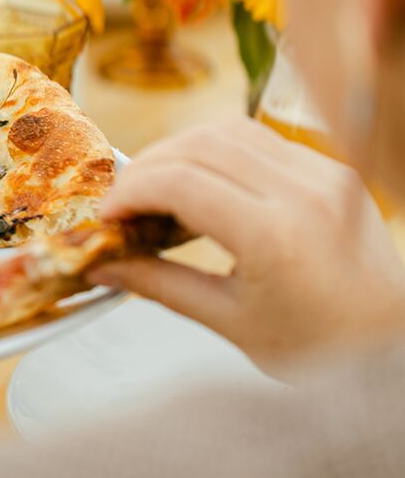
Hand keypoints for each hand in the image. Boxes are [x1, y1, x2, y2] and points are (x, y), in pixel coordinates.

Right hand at [89, 118, 404, 370]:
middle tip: (122, 202)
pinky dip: (216, 152)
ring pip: (227, 130)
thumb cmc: (322, 348)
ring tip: (155, 188)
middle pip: (199, 145)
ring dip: (179, 151)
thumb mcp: (230, 322)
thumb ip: (160, 285)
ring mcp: (324, 174)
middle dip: (146, 167)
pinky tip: (199, 182)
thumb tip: (103, 266)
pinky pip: (260, 140)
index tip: (107, 216)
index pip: (181, 183)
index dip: (130, 192)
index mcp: (277, 237)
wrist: (393, 344)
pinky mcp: (332, 170)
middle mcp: (305, 193)